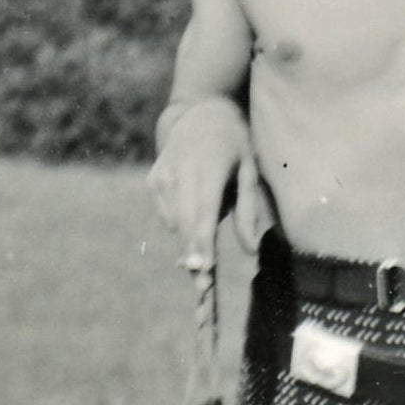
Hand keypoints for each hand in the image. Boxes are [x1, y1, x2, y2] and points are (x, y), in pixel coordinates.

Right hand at [148, 98, 270, 271]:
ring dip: (190, 242)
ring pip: (175, 224)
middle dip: (194, 257)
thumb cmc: (235, 144)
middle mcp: (180, 172)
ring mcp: (162, 176)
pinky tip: (196, 206)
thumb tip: (251, 251)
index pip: (203, 213)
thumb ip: (249, 210)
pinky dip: (182, 223)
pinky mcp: (153, 181)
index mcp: (209, 168)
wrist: (199, 111)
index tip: (201, 270)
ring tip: (206, 247)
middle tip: (204, 293)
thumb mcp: (250, 169)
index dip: (201, 244)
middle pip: (185, 225)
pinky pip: (169, 217)